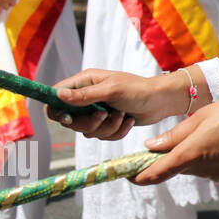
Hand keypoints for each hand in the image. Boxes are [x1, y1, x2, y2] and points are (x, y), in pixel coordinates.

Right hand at [51, 69, 186, 132]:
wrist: (162, 101)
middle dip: (89, 122)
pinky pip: (102, 136)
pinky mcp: (107, 123)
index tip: (68, 118)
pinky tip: (128, 121)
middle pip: (69, 120)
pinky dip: (116, 132)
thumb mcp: (111, 91)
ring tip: (122, 115)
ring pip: (87, 131)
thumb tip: (59, 95)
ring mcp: (97, 111)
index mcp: (84, 82)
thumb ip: (85, 95)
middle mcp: (87, 97)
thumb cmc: (139, 90)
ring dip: (106, 128)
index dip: (56, 109)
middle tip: (104, 115)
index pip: (56, 96)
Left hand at [134, 95, 218, 184]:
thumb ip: (175, 135)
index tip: (126, 175)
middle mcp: (203, 170)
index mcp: (192, 153)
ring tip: (215, 130)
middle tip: (183, 134)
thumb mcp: (203, 115)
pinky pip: (214, 168)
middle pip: (178, 167)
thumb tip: (150, 147)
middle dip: (174, 156)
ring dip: (197, 154)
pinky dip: (214, 157)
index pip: (155, 174)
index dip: (137, 176)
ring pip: (197, 166)